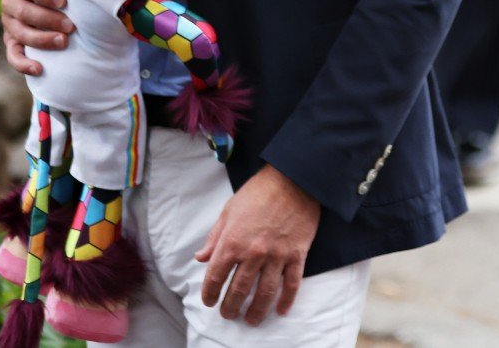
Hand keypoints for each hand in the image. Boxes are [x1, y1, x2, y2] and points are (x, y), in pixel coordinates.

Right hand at [1, 0, 70, 74]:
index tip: (63, 1)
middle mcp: (10, 2)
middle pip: (24, 12)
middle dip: (48, 20)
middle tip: (71, 26)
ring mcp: (9, 23)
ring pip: (20, 34)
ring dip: (41, 40)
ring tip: (63, 42)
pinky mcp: (11, 40)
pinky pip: (13, 55)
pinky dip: (23, 64)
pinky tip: (39, 69)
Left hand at [196, 165, 320, 325]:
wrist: (293, 178)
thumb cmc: (259, 192)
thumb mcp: (229, 210)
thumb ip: (215, 237)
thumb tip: (201, 258)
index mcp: (232, 242)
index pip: (215, 278)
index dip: (210, 294)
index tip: (210, 301)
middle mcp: (253, 253)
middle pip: (239, 291)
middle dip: (231, 307)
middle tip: (229, 314)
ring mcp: (276, 255)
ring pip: (265, 293)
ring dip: (256, 311)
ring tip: (251, 320)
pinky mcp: (297, 253)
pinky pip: (292, 283)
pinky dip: (286, 300)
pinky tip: (281, 310)